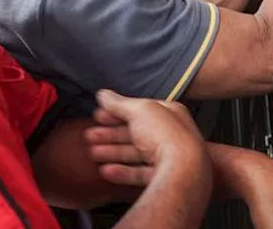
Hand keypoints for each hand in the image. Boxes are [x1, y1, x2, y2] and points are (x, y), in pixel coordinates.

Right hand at [82, 90, 209, 188]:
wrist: (182, 171)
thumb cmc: (167, 136)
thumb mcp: (140, 110)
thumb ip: (120, 103)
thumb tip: (104, 94)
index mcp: (170, 113)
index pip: (140, 110)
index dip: (118, 112)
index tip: (98, 115)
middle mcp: (172, 135)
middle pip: (136, 133)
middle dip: (111, 133)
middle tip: (89, 135)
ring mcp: (168, 158)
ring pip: (136, 153)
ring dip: (113, 152)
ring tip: (93, 153)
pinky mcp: (163, 178)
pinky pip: (140, 174)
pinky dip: (122, 172)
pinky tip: (106, 171)